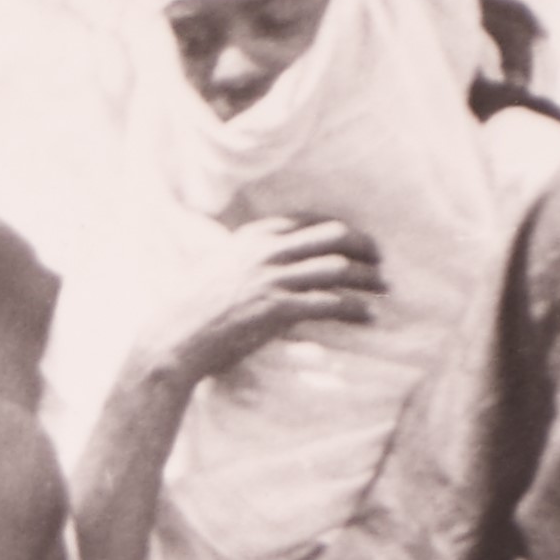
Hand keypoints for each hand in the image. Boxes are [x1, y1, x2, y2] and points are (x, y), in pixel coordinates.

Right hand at [163, 214, 385, 384]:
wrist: (175, 338)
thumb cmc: (193, 310)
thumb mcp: (220, 268)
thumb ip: (249, 259)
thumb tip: (274, 265)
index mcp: (255, 235)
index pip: (309, 221)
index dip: (338, 230)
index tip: (354, 241)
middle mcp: (268, 250)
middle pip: (332, 236)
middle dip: (363, 246)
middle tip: (380, 259)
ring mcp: (274, 278)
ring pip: (337, 269)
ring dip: (366, 278)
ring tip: (383, 288)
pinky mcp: (278, 309)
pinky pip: (329, 303)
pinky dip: (354, 309)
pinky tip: (367, 316)